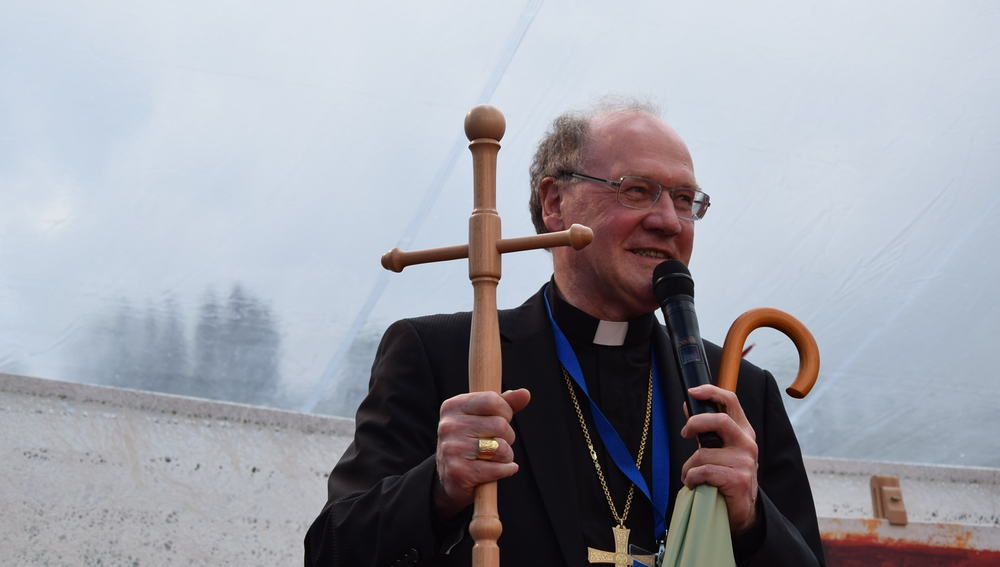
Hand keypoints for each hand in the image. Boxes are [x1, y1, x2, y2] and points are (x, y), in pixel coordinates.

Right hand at [433, 388, 530, 517]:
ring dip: (506, 455)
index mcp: (453, 406)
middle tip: (496, 443)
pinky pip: (498, 469)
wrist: (450, 478)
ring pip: (501, 448)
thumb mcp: (484, 417)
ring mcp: (452, 450)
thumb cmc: (471, 442)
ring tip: (495, 457)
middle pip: (500, 425)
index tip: (501, 420)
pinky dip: (506, 470)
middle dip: (507, 436)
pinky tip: (498, 470)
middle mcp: (449, 426)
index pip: (492, 400)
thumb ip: (505, 404)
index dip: (505, 412)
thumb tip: (525, 393)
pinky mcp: (459, 473)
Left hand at [680, 384, 758, 533]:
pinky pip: (704, 471)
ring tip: (692, 476)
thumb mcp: (718, 448)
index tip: (692, 392)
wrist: (741, 510)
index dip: (711, 392)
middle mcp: (747, 443)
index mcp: (742, 431)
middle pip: (719, 420)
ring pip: (703, 453)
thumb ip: (706, 429)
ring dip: (689, 467)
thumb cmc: (726, 476)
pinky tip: (696, 484)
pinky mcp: (738, 479)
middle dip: (695, 424)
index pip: (731, 401)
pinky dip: (692, 478)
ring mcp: (745, 461)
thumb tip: (688, 405)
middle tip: (685, 433)